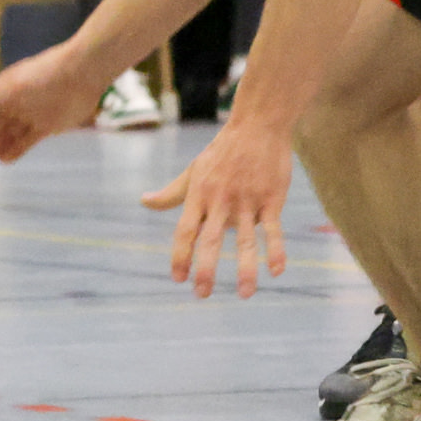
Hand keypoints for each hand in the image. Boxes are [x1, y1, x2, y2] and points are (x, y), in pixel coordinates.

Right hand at [0, 47, 101, 166]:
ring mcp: (31, 114)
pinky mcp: (48, 125)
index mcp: (2, 90)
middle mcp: (14, 103)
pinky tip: (4, 160)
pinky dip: (15, 150)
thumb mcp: (7, 88)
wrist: (80, 74)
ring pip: (7, 135)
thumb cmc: (41, 77)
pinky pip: (27, 140)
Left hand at [143, 117, 295, 299]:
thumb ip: (171, 193)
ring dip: (246, 269)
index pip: (185, 231)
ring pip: (246, 240)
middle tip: (201, 294)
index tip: (178, 279)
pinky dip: (275, 250)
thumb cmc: (222, 152)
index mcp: (200, 195)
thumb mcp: (193, 171)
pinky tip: (276, 271)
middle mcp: (221, 200)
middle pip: (210, 239)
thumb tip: (144, 202)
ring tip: (245, 295)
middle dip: (205, 269)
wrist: (257, 125)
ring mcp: (247, 201)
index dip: (180, 255)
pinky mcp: (271, 199)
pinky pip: (273, 230)